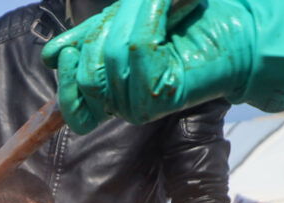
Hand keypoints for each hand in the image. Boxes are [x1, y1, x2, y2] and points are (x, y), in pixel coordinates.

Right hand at [41, 0, 260, 132]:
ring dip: (129, 16)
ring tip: (152, 1)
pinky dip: (148, 15)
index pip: (74, 111)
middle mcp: (123, 108)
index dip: (64, 82)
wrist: (234, 29)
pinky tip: (164, 4)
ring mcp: (142, 105)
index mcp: (109, 98)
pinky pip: (138, 48)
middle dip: (101, 31)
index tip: (65, 52)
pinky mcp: (164, 94)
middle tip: (128, 7)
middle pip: (87, 74)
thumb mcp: (119, 28)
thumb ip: (87, 40)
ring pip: (111, 56)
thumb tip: (49, 56)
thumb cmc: (177, 26)